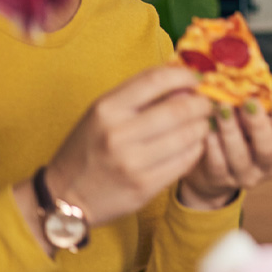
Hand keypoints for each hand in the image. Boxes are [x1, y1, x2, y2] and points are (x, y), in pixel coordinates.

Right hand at [44, 66, 211, 225]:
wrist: (65, 196)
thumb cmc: (88, 148)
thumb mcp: (102, 114)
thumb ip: (138, 96)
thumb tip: (182, 82)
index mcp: (105, 109)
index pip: (155, 80)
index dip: (183, 75)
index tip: (195, 77)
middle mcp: (118, 134)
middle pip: (179, 109)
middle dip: (201, 103)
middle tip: (206, 103)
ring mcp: (132, 163)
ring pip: (188, 136)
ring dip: (202, 126)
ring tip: (201, 123)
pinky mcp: (145, 186)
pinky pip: (186, 161)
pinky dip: (197, 148)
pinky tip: (193, 144)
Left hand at [178, 97, 271, 209]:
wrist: (212, 167)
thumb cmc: (238, 130)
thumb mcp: (253, 115)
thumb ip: (257, 98)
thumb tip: (246, 64)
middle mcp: (268, 164)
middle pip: (269, 149)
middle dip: (258, 124)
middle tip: (248, 102)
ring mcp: (245, 175)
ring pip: (241, 157)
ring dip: (231, 130)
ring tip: (221, 108)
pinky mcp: (221, 180)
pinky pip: (217, 164)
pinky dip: (212, 145)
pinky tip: (207, 127)